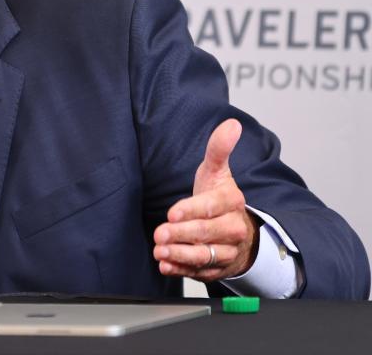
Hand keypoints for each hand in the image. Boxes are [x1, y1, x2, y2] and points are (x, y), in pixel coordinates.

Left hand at [153, 119, 259, 280]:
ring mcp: (228, 250)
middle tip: (160, 235)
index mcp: (231, 202)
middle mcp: (233, 228)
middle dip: (181, 234)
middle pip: (206, 233)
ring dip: (180, 255)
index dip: (191, 210)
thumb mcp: (217, 172)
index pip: (211, 207)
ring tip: (160, 252)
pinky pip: (201, 272)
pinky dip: (182, 270)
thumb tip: (231, 124)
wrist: (238, 230)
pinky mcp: (219, 268)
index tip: (172, 213)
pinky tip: (166, 266)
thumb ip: (218, 149)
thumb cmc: (219, 197)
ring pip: (205, 255)